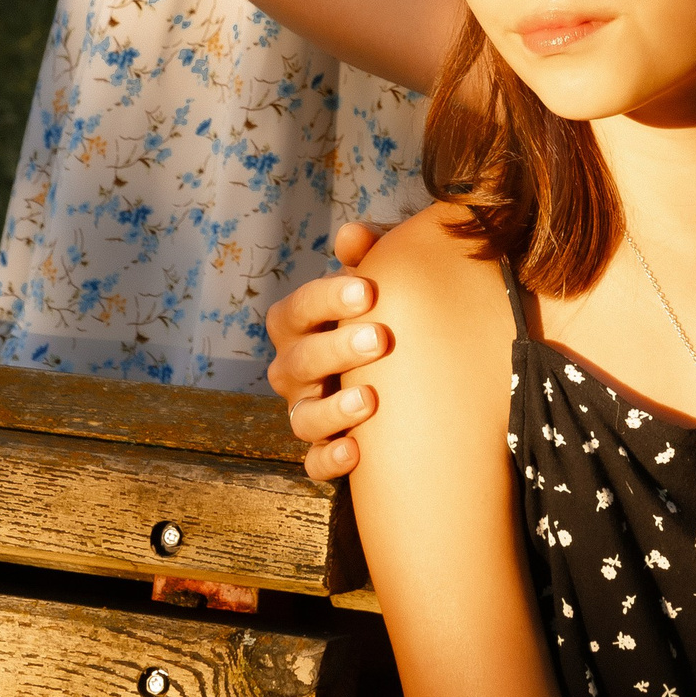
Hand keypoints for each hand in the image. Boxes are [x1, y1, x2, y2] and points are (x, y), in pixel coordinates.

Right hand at [266, 220, 391, 479]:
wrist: (401, 366)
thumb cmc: (381, 309)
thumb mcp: (377, 279)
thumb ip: (367, 254)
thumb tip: (352, 233)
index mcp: (299, 325)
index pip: (296, 309)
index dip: (326, 298)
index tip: (368, 289)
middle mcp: (294, 370)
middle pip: (298, 363)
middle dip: (337, 350)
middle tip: (381, 338)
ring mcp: (306, 411)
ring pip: (302, 418)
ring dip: (333, 410)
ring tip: (371, 399)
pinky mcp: (324, 448)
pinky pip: (315, 463)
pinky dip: (330, 460)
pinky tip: (357, 450)